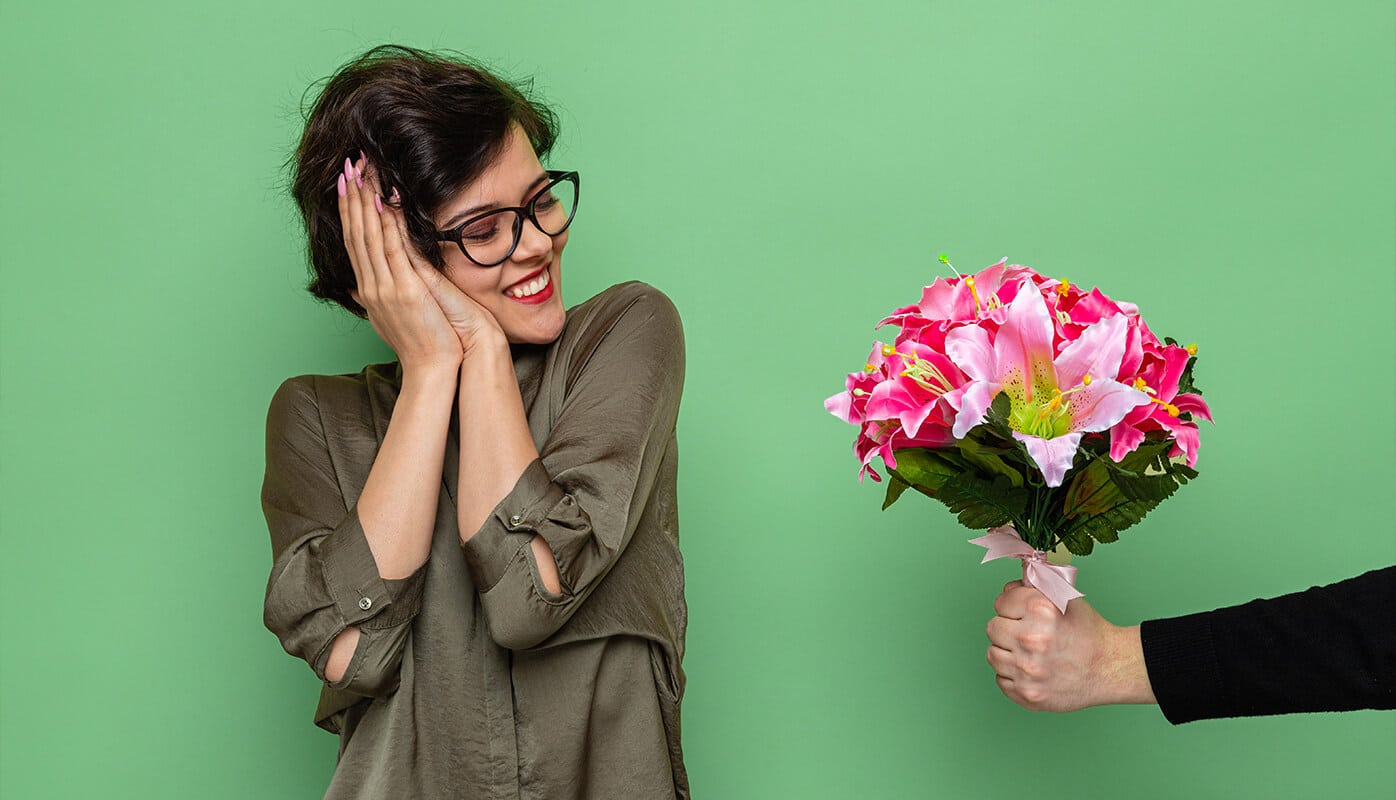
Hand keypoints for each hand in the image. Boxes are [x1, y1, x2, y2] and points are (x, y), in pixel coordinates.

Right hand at [338, 157, 493, 369]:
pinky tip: (384, 199)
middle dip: (351, 195)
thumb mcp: (394, 317)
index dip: (349, 209)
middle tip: (348, 162)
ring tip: (360, 169)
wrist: (438, 369)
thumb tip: (360, 288)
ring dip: (364, 199)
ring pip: (369, 235)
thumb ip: (378, 298)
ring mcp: (386, 287)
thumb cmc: (425, 343)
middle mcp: (372, 285)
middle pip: (356, 231)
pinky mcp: (405, 290)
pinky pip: (392, 249)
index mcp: (370, 289)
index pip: (355, 240)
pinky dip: (386, 223)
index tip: (346, 181)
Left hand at [985, 581, 1154, 711]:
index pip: (1000, 602)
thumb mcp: (1064, 597)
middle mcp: (1032, 639)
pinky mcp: (1027, 694)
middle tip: (1029, 633)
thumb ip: (1033, 585)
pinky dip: (1013, 675)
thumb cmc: (1088, 632)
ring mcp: (1028, 670)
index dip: (1014, 606)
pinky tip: (1033, 669)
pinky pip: (1000, 679)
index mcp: (1040, 610)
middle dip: (1008, 628)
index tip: (1027, 613)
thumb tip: (1007, 584)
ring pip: (993, 655)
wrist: (1110, 669)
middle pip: (992, 628)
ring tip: (1030, 652)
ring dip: (1008, 652)